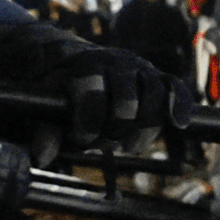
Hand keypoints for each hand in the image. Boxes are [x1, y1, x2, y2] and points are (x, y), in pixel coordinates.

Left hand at [49, 45, 179, 139]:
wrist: (86, 72)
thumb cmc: (67, 94)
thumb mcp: (50, 109)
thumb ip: (46, 131)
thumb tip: (41, 157)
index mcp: (87, 65)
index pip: (93, 92)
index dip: (89, 120)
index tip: (81, 137)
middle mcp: (118, 62)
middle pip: (127, 101)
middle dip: (115, 128)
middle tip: (103, 141)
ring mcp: (142, 69)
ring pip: (155, 95)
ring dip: (143, 127)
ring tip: (126, 145)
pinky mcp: (160, 79)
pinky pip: (175, 89)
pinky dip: (179, 107)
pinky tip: (178, 124)